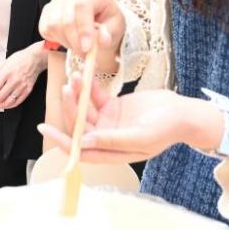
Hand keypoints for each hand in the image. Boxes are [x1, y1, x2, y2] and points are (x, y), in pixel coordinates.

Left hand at [0, 45, 43, 108]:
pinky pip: (16, 103)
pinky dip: (8, 106)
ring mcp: (21, 87)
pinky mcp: (27, 91)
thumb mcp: (5, 62)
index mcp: (6, 73)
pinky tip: (4, 103)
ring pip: (6, 103)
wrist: (35, 58)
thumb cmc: (20, 59)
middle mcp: (14, 81)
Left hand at [36, 77, 221, 164]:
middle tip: (66, 89)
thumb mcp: (141, 136)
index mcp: (112, 153)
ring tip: (74, 78)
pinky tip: (85, 76)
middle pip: (80, 126)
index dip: (62, 141)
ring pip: (86, 110)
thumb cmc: (166, 129)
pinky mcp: (114, 107)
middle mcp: (107, 139)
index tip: (45, 129)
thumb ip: (113, 140)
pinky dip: (90, 88)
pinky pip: (97, 98)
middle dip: (71, 109)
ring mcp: (110, 123)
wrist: (183, 113)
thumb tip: (85, 142)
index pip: (80, 150)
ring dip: (79, 95)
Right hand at [39, 0, 124, 60]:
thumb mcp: (116, 27)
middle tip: (85, 56)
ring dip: (66, 42)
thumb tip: (102, 39)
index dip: (83, 29)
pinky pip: (45, 28)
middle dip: (75, 42)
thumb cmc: (108, 22)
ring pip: (53, 24)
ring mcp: (57, 1)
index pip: (82, 6)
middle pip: (66, 18)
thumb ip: (109, 33)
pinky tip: (69, 40)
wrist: (98, 21)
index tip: (87, 48)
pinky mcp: (47, 11)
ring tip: (78, 47)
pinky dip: (56, 39)